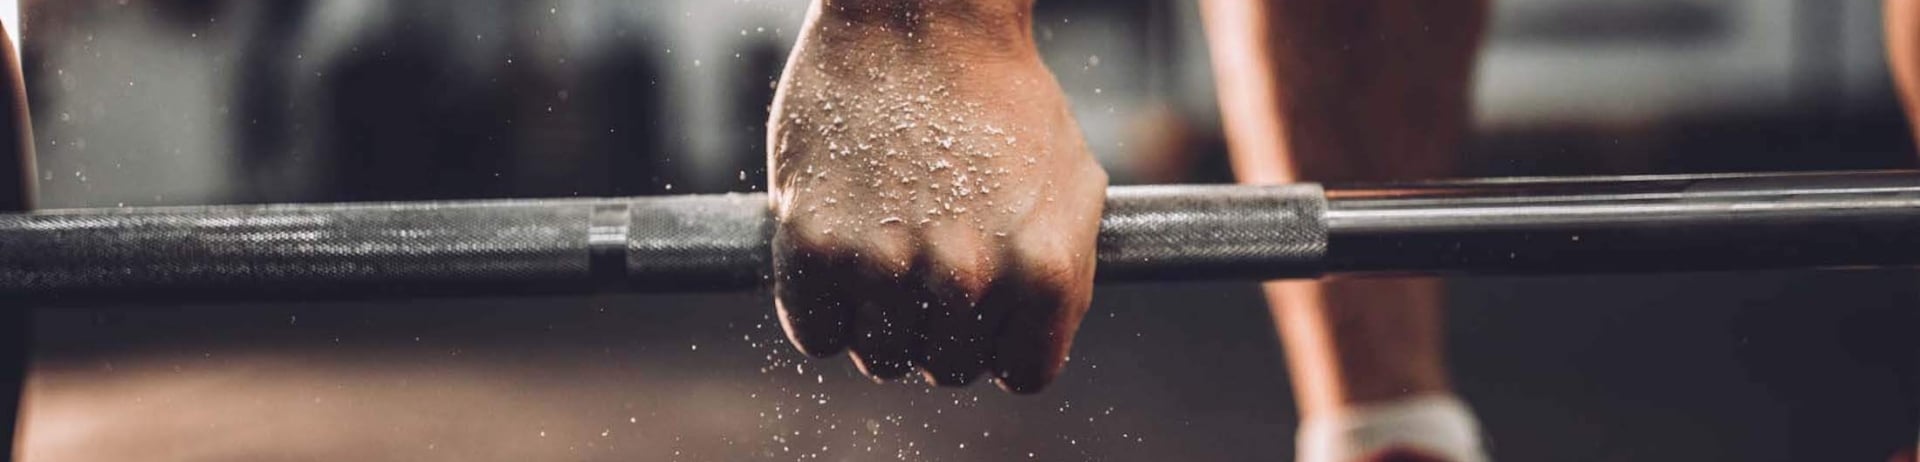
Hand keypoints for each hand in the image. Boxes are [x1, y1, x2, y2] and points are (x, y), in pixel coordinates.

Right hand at [766, 2, 1106, 392]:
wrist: (918, 14)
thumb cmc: (999, 91)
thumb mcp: (1072, 181)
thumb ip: (1064, 273)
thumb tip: (1032, 340)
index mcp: (1042, 270)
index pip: (1023, 373)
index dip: (1003, 340)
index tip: (986, 308)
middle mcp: (968, 279)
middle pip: (948, 368)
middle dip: (942, 329)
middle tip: (929, 261)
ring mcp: (886, 265)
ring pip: (881, 359)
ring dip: (882, 323)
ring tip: (887, 249)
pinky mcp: (814, 243)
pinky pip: (817, 333)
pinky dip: (825, 309)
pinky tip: (842, 255)